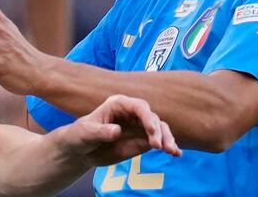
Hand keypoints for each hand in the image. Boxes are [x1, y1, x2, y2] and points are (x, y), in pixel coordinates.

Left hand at [51, 94, 181, 166]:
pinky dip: (169, 145)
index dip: (147, 117)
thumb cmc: (80, 135)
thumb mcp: (86, 132)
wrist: (81, 149)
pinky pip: (159, 141)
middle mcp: (132, 113)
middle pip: (152, 117)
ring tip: (172, 151)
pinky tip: (176, 153)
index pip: (139, 106)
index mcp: (119, 104)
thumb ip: (101, 131)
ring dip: (168, 138)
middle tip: (158, 146)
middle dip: (158, 130)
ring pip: (159, 128)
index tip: (152, 131)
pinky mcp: (143, 139)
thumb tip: (117, 131)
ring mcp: (139, 126)